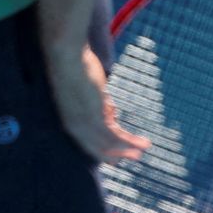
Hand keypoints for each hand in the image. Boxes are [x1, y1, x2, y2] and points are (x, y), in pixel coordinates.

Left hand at [47, 42, 148, 163]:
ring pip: (110, 143)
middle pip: (98, 148)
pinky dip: (130, 141)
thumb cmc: (74, 65)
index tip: (117, 156)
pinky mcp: (94, 117)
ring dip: (129, 148)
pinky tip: (143, 142)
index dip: (103, 150)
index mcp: (69, 119)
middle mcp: (74, 125)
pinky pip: (115, 135)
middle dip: (117, 154)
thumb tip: (112, 114)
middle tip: (134, 157)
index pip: (87, 142)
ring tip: (145, 148)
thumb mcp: (88, 89)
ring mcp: (83, 122)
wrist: (67, 55)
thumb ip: (99, 104)